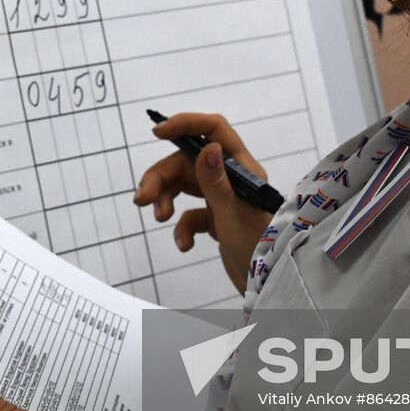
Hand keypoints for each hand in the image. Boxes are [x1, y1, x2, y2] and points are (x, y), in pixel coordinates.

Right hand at [134, 112, 271, 294]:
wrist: (267, 286)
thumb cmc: (258, 248)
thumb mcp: (233, 214)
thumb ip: (216, 182)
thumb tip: (206, 148)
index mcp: (241, 168)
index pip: (213, 131)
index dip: (186, 124)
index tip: (159, 131)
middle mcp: (231, 178)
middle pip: (187, 162)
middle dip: (161, 178)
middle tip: (142, 199)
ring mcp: (221, 198)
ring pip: (183, 186)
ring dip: (166, 199)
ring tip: (160, 217)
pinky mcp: (215, 219)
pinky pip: (189, 214)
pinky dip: (182, 227)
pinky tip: (185, 244)